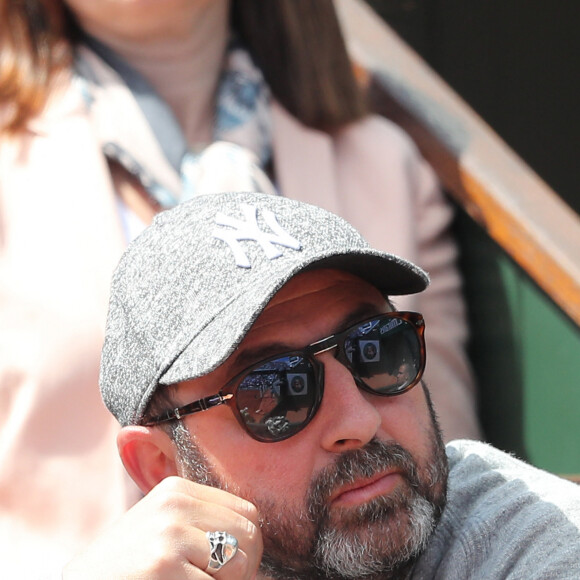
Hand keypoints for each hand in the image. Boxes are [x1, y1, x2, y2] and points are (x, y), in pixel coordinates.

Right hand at [63, 476, 261, 578]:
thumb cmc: (127, 564)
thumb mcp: (160, 525)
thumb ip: (201, 521)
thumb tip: (253, 537)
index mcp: (178, 490)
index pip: (246, 512)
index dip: (250, 544)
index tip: (237, 565)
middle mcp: (176, 504)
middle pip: (248, 536)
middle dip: (246, 567)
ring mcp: (170, 534)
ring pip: (238, 565)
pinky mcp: (164, 563)